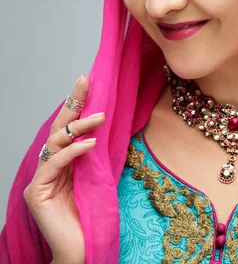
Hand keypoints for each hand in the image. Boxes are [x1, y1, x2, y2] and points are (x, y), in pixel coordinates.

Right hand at [23, 75, 103, 262]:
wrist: (84, 247)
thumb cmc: (93, 215)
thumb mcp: (99, 178)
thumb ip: (96, 155)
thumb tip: (108, 127)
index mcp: (64, 163)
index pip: (68, 128)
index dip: (76, 104)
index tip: (88, 80)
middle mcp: (49, 167)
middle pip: (57, 128)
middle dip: (71, 103)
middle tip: (85, 82)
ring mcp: (41, 179)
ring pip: (55, 142)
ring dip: (78, 127)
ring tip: (99, 117)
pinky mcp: (38, 192)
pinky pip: (54, 164)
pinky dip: (73, 152)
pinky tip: (90, 144)